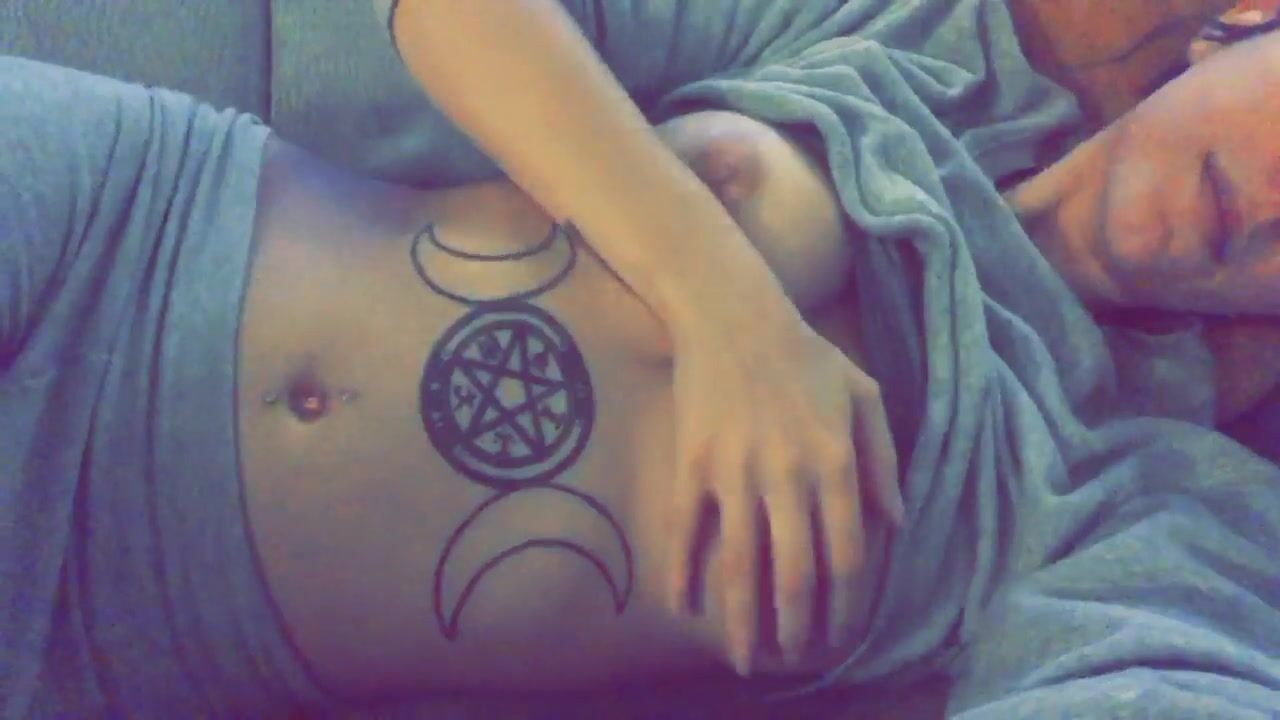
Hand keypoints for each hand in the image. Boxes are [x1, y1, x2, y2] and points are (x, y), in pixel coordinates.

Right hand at [665, 314, 903, 675]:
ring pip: (740, 564)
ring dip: (743, 620)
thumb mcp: (865, 396)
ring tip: (745, 657)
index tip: (839, 636)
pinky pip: (686, 531)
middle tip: (794, 655)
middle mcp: (788, 476)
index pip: (846, 556)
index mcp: (835, 463)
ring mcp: (735, 473)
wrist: (733, 315)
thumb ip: (884, 460)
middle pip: (794, 573)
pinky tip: (684, 607)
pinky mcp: (693, 465)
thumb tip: (896, 522)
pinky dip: (683, 573)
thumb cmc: (806, 354)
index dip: (844, 607)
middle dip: (797, 627)